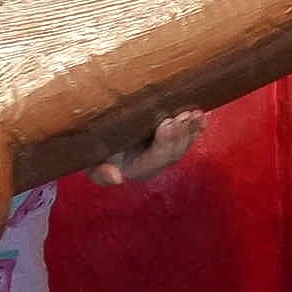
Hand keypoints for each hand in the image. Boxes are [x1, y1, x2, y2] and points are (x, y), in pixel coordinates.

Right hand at [90, 109, 208, 188]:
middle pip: (172, 154)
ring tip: (194, 113)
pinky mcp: (169, 139)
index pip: (154, 160)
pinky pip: (187, 136)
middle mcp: (152, 163)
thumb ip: (99, 172)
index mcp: (135, 169)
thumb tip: (116, 178)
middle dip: (179, 135)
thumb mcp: (89, 162)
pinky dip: (196, 127)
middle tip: (182, 115)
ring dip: (190, 130)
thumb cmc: (92, 149)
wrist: (95, 137)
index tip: (166, 123)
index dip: (164, 144)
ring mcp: (162, 151)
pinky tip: (202, 115)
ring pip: (182, 145)